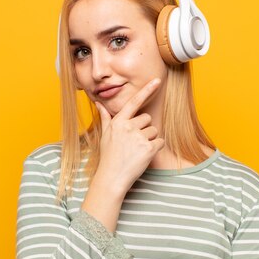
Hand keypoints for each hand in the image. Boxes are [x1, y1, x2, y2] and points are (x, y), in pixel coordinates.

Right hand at [95, 77, 164, 191]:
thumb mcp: (105, 135)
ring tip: (137, 151)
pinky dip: (155, 148)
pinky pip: (160, 142)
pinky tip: (144, 156)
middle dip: (144, 129)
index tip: (157, 80)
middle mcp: (128, 127)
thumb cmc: (108, 156)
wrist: (112, 177)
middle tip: (133, 143)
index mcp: (118, 122)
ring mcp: (139, 138)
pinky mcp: (149, 149)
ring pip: (154, 131)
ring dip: (149, 140)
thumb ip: (105, 117)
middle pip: (147, 119)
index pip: (134, 102)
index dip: (147, 90)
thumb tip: (98, 103)